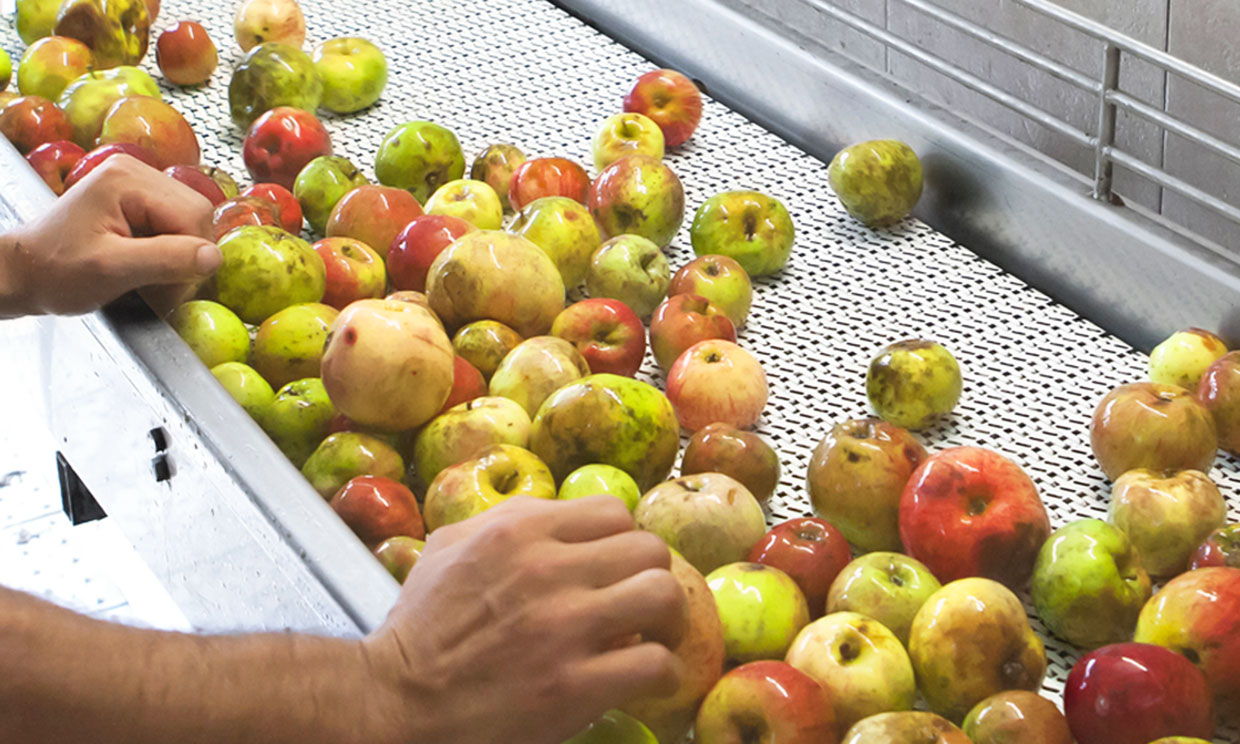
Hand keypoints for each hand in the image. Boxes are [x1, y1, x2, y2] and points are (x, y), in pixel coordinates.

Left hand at [1, 154, 219, 315]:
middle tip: (159, 285)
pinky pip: (177, 225)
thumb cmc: (56, 271)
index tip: (169, 286)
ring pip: (191, 222)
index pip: (194, 214)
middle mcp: (136, 172)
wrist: (26, 273)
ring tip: (148, 276)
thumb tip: (214, 257)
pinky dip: (170, 252)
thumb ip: (165, 260)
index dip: (192, 255)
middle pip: (196, 215)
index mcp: (128, 178)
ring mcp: (138, 184)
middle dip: (186, 256)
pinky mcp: (139, 200)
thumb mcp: (110, 270)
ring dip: (180, 257)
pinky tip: (147, 264)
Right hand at [363, 496, 686, 743]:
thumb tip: (557, 513)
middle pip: (649, 549)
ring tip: (654, 635)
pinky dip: (661, 672)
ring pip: (664, 594)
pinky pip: (655, 663)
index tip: (617, 567)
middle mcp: (546, 569)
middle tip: (640, 602)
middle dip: (650, 576)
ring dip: (667, 619)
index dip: (622, 541)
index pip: (613, 511)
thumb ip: (507, 520)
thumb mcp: (449, 547)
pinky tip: (644, 678)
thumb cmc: (419, 630)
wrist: (395, 701)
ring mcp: (564, 628)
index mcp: (518, 531)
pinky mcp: (574, 685)